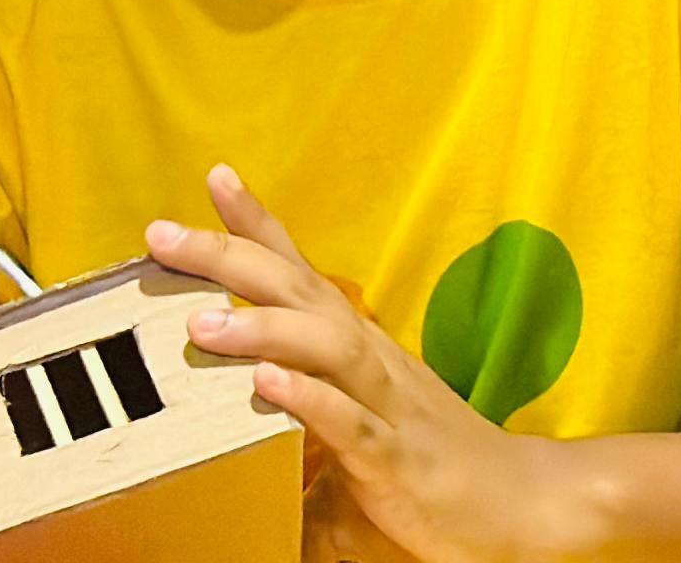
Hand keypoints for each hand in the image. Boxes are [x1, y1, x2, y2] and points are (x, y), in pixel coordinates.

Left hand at [154, 169, 595, 562]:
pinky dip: (310, 398)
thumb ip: (303, 421)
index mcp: (359, 348)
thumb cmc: (431, 465)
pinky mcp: (397, 458)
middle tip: (163, 233)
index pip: (303, 272)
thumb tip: (240, 433)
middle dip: (230, 257)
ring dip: (263, 326)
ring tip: (200, 320)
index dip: (260, 225)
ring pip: (326, 346)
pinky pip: (351, 422)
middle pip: (299, 291)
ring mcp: (388, 403)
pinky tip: (267, 383)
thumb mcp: (356, 430)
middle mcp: (372, 359)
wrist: (517, 503)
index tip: (215, 178)